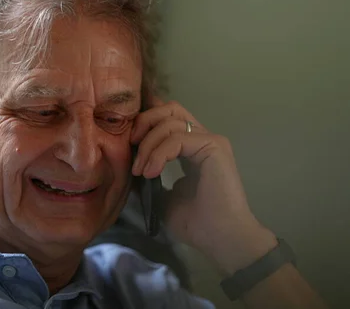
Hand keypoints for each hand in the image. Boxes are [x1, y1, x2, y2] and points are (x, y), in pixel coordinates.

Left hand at [130, 98, 276, 274]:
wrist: (221, 239)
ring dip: (148, 144)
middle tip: (131, 146)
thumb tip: (131, 164)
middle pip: (169, 109)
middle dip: (144, 122)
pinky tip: (151, 172)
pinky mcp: (214, 147)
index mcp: (192, 148)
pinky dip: (159, 153)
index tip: (128, 146)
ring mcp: (211, 141)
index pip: (167, 119)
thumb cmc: (196, 223)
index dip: (145, 123)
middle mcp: (202, 139)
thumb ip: (150, 174)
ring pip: (171, 121)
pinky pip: (178, 138)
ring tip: (141, 171)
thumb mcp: (162, 196)